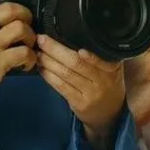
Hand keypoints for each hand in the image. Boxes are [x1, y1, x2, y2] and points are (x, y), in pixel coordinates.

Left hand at [35, 34, 125, 148]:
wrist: (110, 114)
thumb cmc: (106, 85)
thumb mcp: (110, 69)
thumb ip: (98, 55)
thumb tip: (71, 35)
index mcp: (112, 68)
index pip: (97, 56)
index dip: (81, 48)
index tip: (65, 37)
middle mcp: (103, 80)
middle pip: (76, 62)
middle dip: (55, 49)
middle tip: (41, 39)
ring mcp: (91, 93)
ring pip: (66, 74)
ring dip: (48, 61)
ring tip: (37, 52)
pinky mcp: (79, 103)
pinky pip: (61, 86)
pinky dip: (49, 75)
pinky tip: (41, 68)